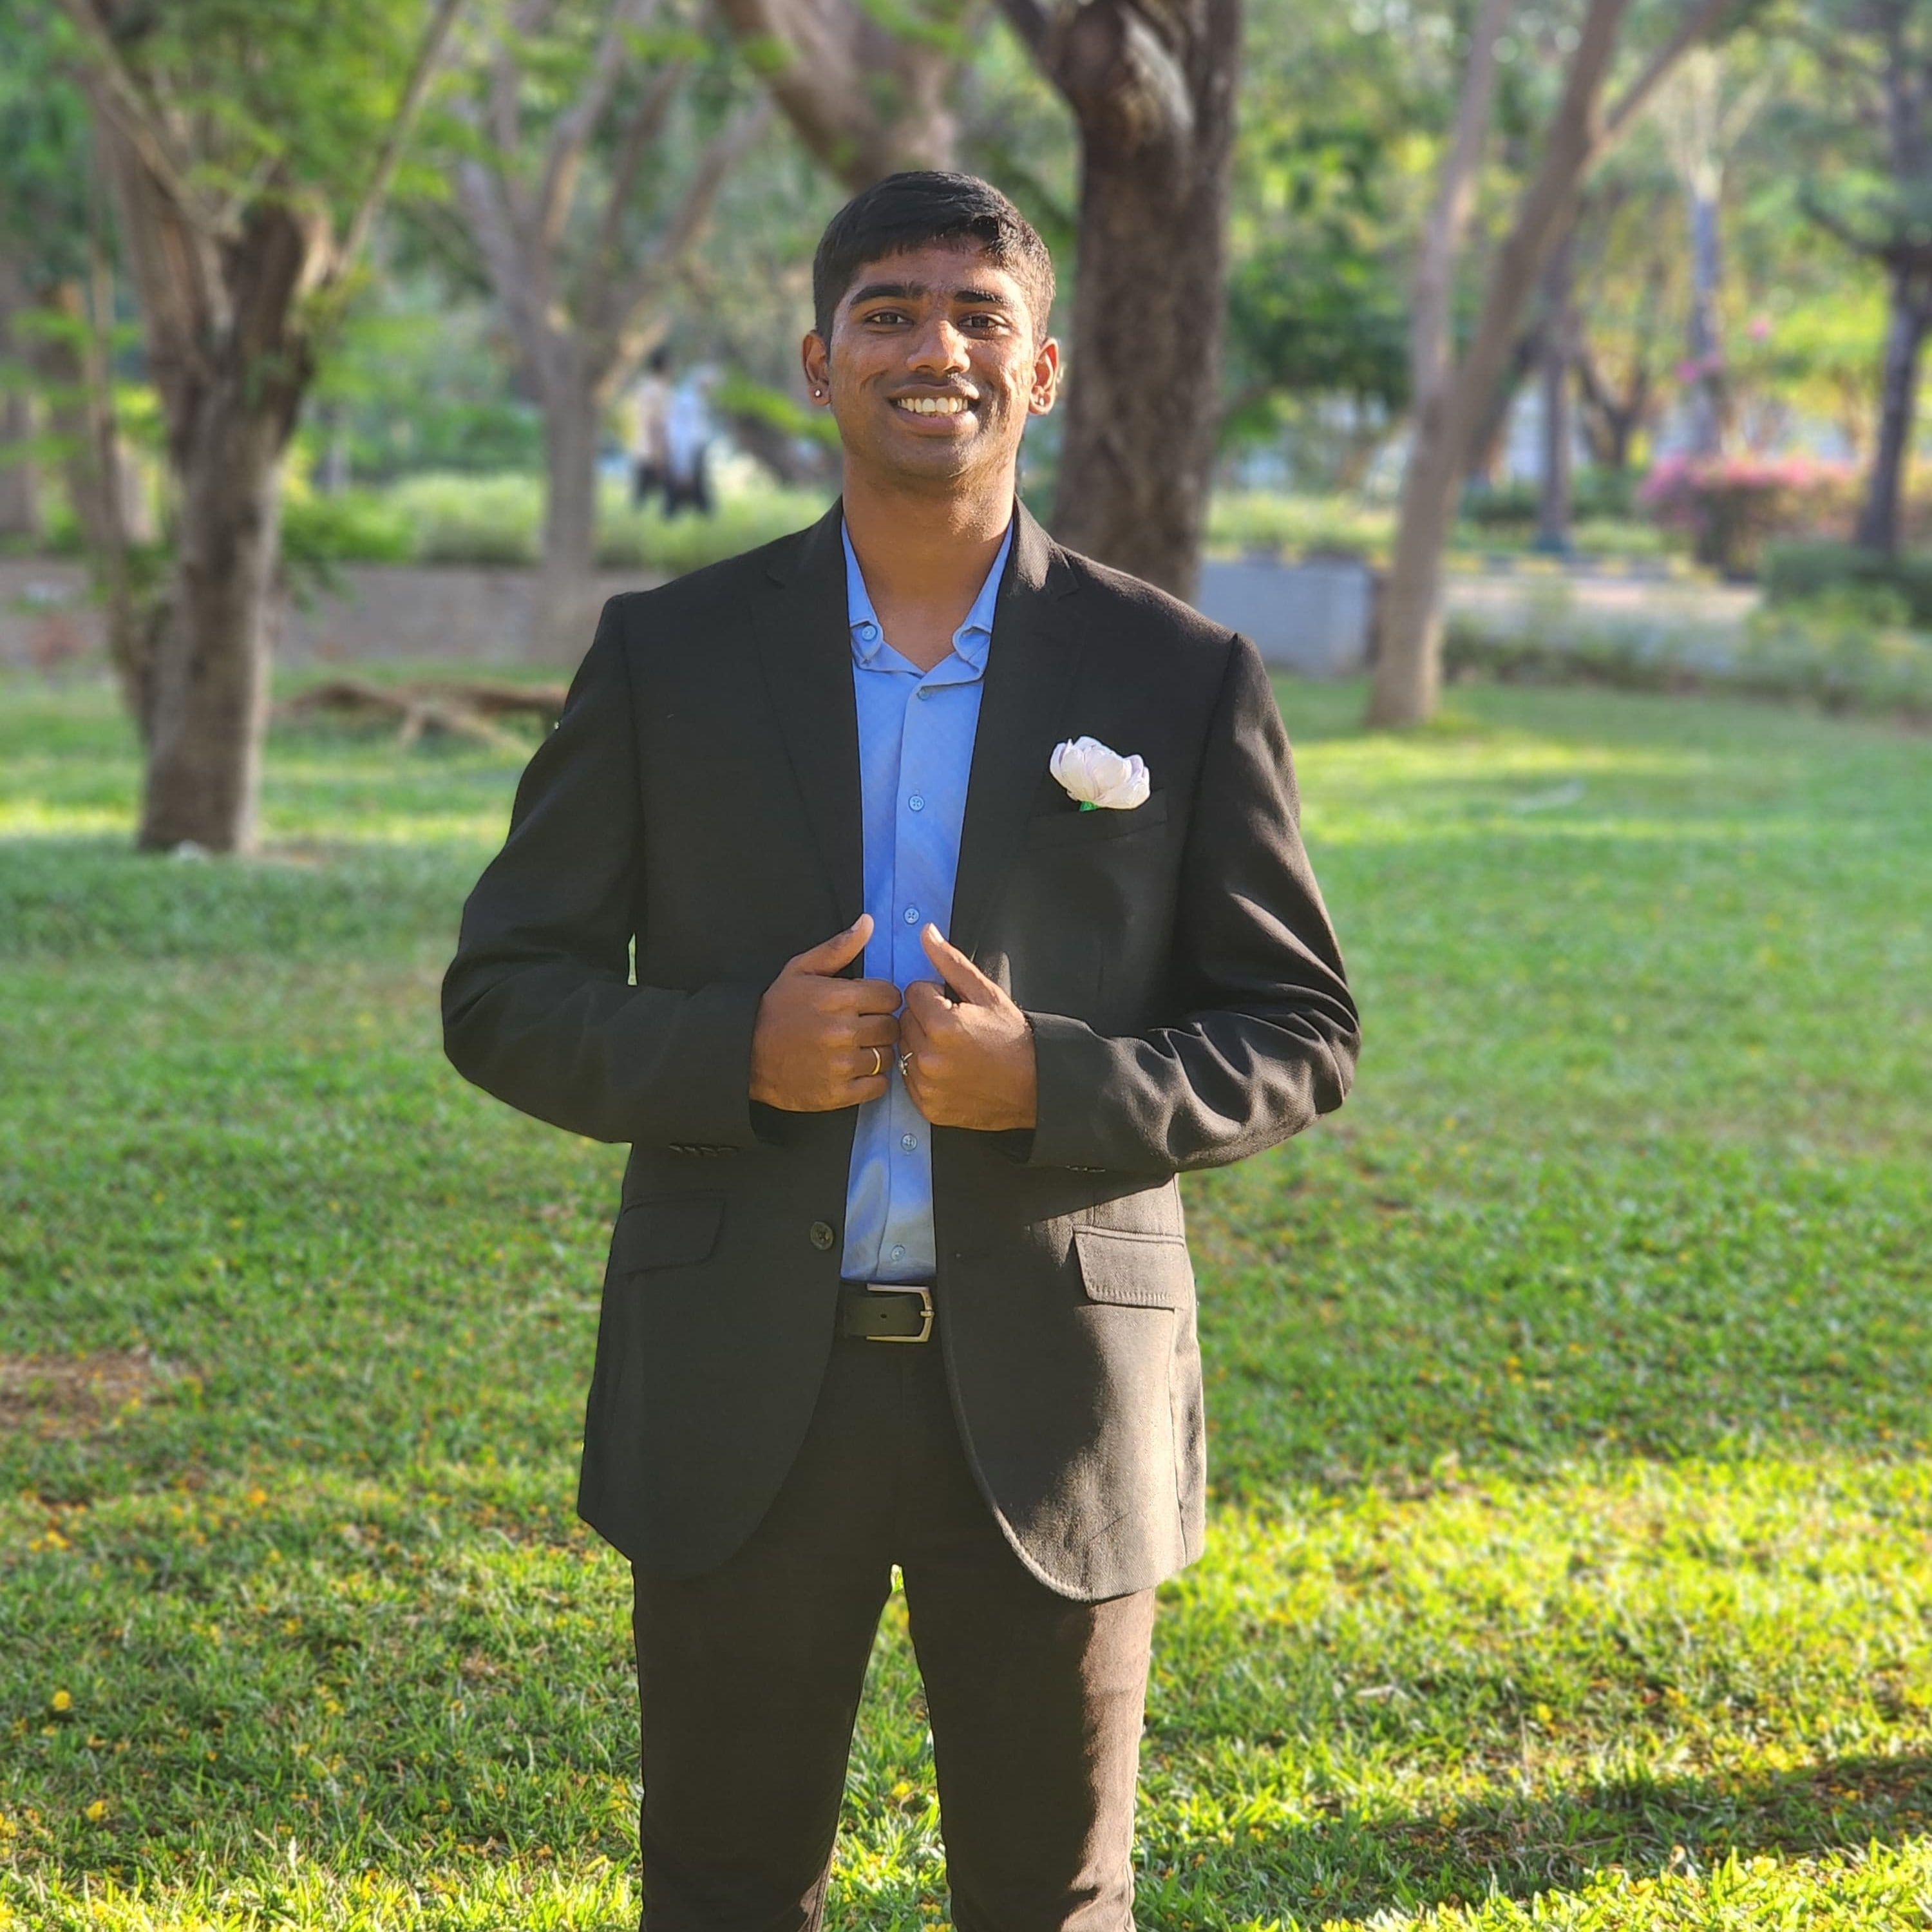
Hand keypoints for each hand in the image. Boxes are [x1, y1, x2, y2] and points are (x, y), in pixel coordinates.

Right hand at [749, 915, 901, 1111]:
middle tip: (864, 1027)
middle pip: (891, 1027)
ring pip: (887, 1056)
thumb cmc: (775, 1009)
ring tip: (858, 1048)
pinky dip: (872, 1080)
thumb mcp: (800, 970)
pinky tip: (855, 1070)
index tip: (870, 1004)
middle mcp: (843, 1031)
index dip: (882, 998)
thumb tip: (869, 922)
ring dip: (877, 1052)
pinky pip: (878, 1086)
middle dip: (881, 1025)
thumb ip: (838, 948)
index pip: (890, 996)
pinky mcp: (838, 1093)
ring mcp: (842, 1065)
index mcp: (839, 997)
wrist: (744, 1054)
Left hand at [900, 925, 1036, 1130]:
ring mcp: (927, 1085)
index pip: (913, 992)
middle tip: (956, 1027)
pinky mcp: (927, 1106)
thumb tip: (926, 933)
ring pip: (904, 1049)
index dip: (935, 994)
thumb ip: (951, 962)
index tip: (955, 1006)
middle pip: (904, 1020)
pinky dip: (923, 1073)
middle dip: (925, 1018)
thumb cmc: (1013, 1038)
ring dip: (921, 1044)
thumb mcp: (987, 994)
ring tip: (952, 1049)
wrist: (1035, 1086)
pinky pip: (909, 1079)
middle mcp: (929, 1057)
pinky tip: (949, 1069)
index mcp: (942, 1025)